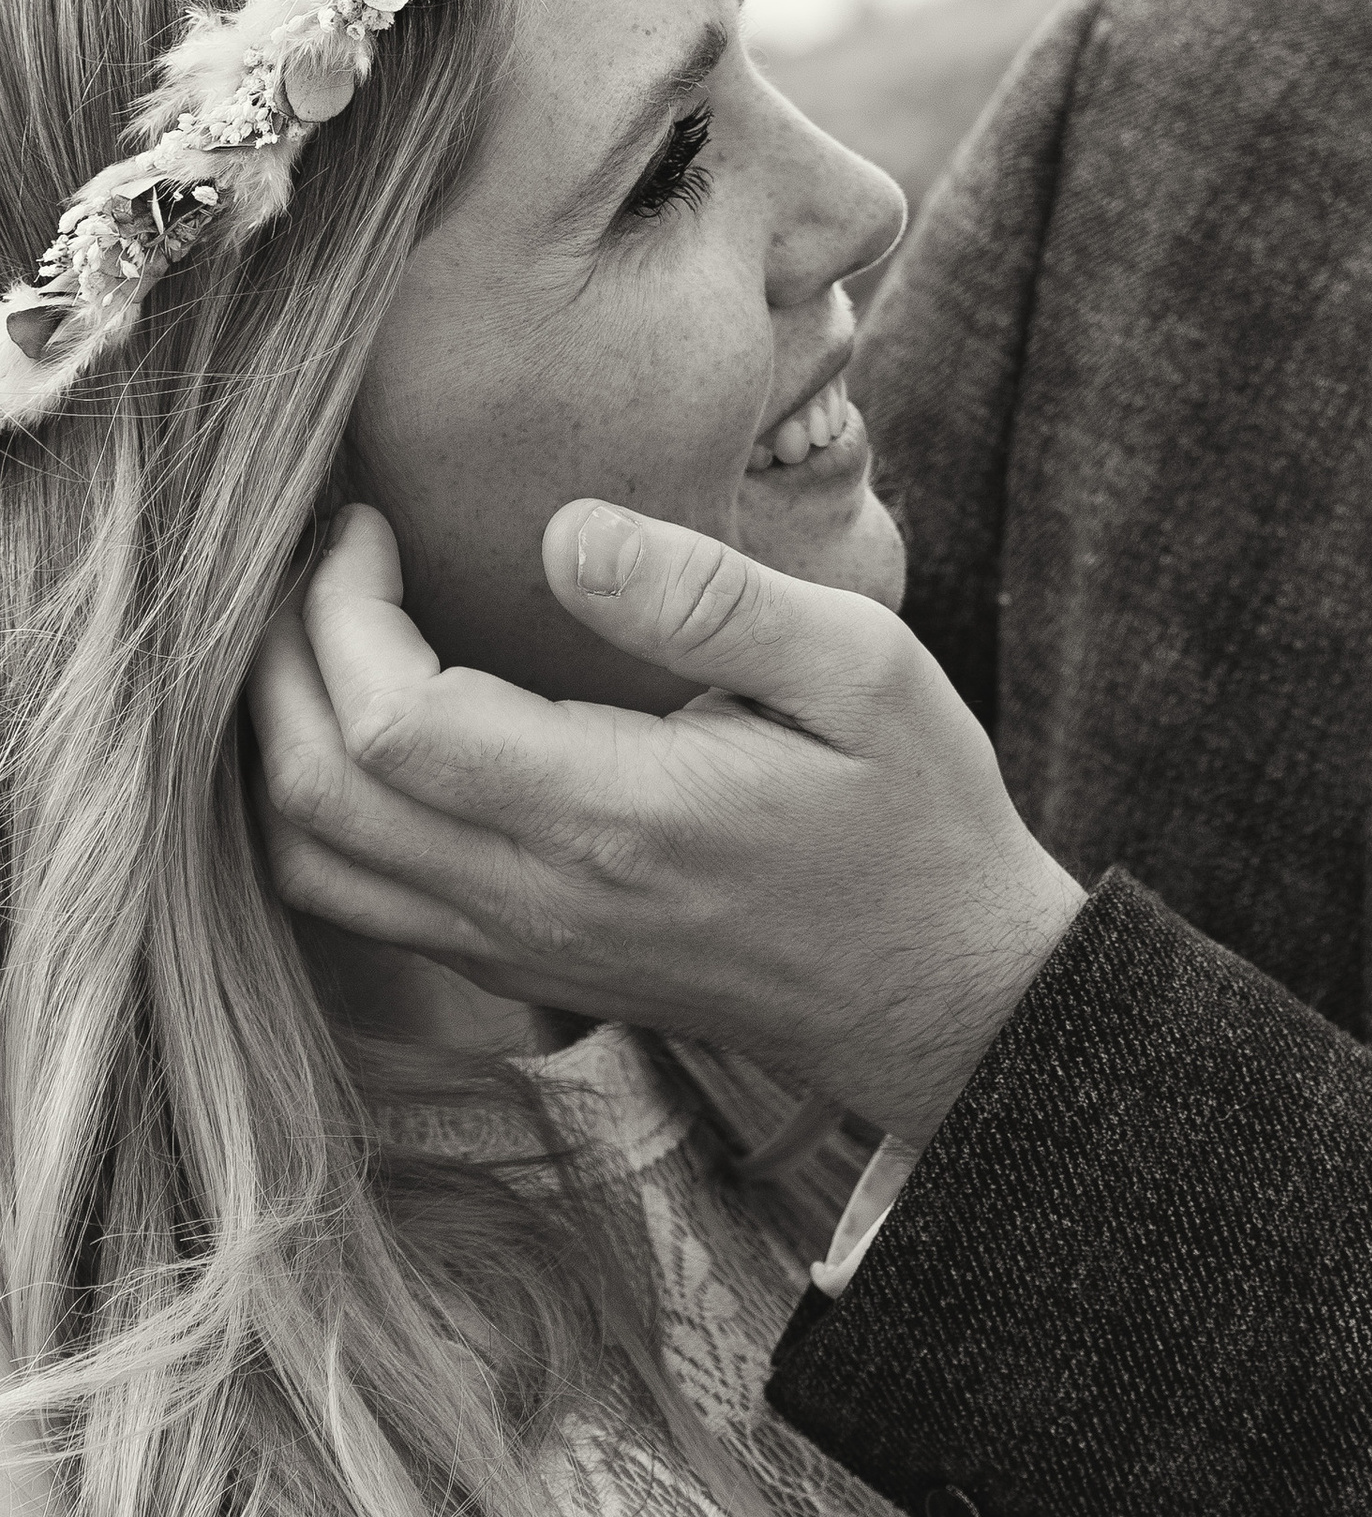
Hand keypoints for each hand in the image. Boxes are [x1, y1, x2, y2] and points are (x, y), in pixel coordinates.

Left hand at [249, 503, 1086, 1142]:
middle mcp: (539, 899)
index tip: (371, 519)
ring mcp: (520, 947)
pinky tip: (364, 717)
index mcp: (614, 815)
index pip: (394, 722)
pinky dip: (318, 803)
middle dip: (279, 657)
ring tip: (319, 628)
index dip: (343, 606)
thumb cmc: (915, 817)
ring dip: (281, 737)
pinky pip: (357, 900)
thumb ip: (709, 597)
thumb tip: (564, 528)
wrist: (947, 997)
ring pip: (312, 864)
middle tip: (320, 552)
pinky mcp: (522, 965)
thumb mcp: (860, 668)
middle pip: (316, 794)